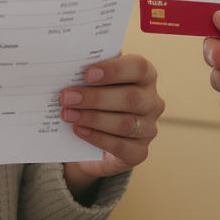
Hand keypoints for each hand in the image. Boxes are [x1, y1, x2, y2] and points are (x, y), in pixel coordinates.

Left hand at [59, 53, 164, 199]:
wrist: (96, 139)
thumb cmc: (98, 99)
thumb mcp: (96, 83)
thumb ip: (91, 73)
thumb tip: (72, 66)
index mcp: (145, 76)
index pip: (138, 67)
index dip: (114, 70)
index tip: (87, 74)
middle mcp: (152, 101)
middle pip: (131, 97)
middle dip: (96, 97)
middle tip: (67, 97)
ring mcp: (148, 128)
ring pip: (125, 124)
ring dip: (93, 118)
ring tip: (68, 114)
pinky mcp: (139, 152)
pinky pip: (120, 146)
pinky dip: (97, 138)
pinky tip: (79, 130)